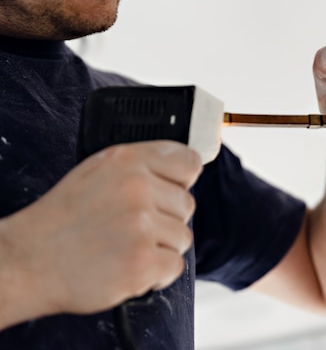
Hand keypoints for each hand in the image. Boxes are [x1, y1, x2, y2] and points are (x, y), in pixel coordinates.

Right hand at [0, 141, 201, 316]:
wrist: (27, 262)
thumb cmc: (63, 219)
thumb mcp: (98, 172)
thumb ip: (141, 167)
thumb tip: (187, 169)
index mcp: (127, 161)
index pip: (189, 162)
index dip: (182, 180)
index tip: (173, 190)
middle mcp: (136, 189)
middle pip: (187, 204)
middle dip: (166, 219)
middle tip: (131, 228)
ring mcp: (140, 226)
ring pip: (183, 236)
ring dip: (160, 247)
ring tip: (125, 247)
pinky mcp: (142, 261)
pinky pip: (176, 265)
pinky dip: (157, 273)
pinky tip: (129, 266)